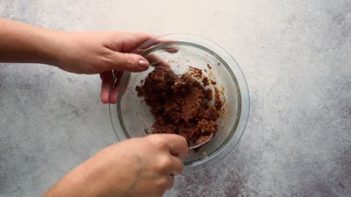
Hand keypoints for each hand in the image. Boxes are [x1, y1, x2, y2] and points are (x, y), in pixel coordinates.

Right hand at [44, 134, 187, 196]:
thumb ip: (152, 147)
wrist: (98, 183)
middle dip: (170, 166)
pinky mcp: (157, 195)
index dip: (179, 149)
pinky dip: (153, 190)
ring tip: (143, 179)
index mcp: (158, 143)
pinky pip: (161, 192)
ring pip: (170, 180)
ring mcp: (161, 180)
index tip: (178, 152)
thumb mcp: (134, 144)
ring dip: (161, 179)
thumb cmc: (109, 160)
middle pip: (179, 165)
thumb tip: (161, 152)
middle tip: (155, 168)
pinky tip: (139, 187)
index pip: (182, 144)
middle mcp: (164, 161)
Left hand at [52, 31, 152, 103]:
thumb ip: (128, 62)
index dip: (162, 44)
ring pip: (122, 71)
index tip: (175, 50)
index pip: (147, 40)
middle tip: (161, 78)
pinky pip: (110, 74)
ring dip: (118, 86)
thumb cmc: (81, 51)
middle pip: (138, 57)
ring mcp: (110, 54)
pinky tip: (105, 98)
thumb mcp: (106, 60)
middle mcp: (119, 46)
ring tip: (111, 100)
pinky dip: (108, 86)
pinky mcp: (102, 61)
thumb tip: (146, 64)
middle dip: (147, 69)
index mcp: (123, 40)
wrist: (56, 51)